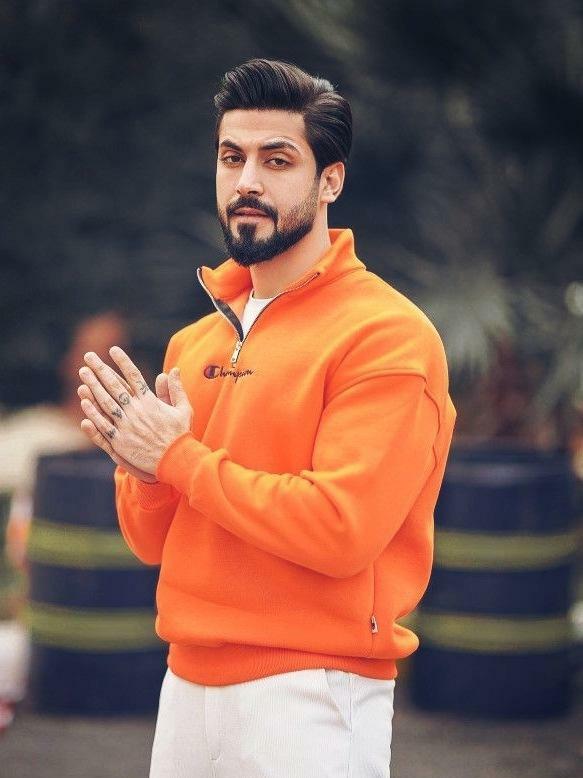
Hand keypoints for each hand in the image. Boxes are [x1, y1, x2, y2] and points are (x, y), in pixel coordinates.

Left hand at [78, 347, 191, 475]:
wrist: (175, 461)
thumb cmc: (180, 435)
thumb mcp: (184, 410)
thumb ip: (176, 389)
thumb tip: (174, 370)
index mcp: (150, 402)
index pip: (133, 376)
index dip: (122, 362)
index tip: (112, 349)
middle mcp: (136, 411)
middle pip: (114, 386)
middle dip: (100, 369)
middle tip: (88, 356)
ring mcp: (126, 426)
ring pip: (105, 402)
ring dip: (93, 386)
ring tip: (83, 373)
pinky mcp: (120, 441)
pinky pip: (103, 424)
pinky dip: (93, 412)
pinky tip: (84, 401)